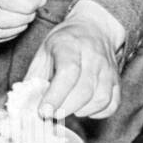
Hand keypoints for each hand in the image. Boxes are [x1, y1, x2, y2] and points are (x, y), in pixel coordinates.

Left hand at [24, 4, 122, 119]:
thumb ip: (34, 77)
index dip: (55, 95)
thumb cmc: (64, 42)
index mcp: (69, 45)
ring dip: (81, 111)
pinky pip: (113, 103)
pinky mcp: (117, 79)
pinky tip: (84, 110)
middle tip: (51, 114)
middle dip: (65, 108)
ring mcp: (108, 68)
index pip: (67, 72)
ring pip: (100, 98)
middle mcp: (93, 56)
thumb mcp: (43, 52)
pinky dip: (99, 113)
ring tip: (66, 110)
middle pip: (84, 90)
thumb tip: (25, 104)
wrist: (94, 28)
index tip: (44, 110)